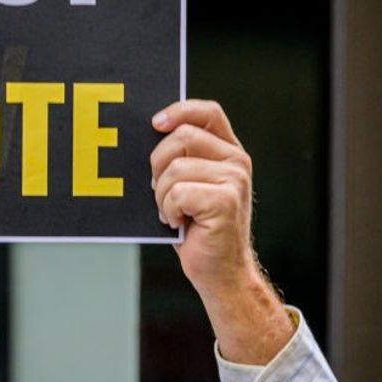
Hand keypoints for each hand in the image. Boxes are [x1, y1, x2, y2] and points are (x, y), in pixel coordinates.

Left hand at [149, 99, 257, 296]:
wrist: (219, 270)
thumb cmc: (197, 228)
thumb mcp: (189, 185)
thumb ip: (179, 158)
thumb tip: (145, 138)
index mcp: (228, 151)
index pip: (207, 112)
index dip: (179, 110)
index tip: (155, 123)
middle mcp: (237, 161)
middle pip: (181, 137)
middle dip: (157, 165)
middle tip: (160, 192)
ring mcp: (234, 180)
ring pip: (174, 169)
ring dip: (162, 196)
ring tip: (173, 213)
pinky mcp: (225, 200)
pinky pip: (177, 193)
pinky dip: (168, 211)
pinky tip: (179, 223)